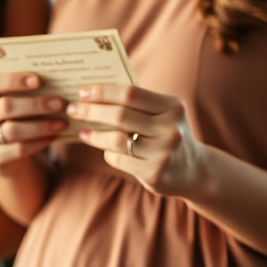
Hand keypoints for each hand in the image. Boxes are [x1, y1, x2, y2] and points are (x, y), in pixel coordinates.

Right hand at [0, 72, 67, 172]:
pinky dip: (38, 143)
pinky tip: (53, 137)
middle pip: (4, 107)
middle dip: (35, 105)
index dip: (15, 80)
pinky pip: (17, 149)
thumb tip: (52, 78)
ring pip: (12, 130)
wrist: (3, 149)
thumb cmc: (13, 116)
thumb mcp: (12, 100)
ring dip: (41, 126)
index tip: (40, 80)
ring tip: (62, 123)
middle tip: (60, 103)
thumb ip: (23, 90)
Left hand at [69, 83, 208, 195]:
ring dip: (94, 135)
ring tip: (82, 132)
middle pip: (120, 116)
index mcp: (172, 107)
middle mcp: (171, 130)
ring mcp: (164, 153)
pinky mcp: (155, 174)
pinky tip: (105, 149)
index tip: (82, 91)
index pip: (130, 93)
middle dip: (91, 111)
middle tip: (73, 110)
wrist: (194, 171)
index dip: (102, 92)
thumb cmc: (166, 133)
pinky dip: (108, 153)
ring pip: (116, 140)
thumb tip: (92, 94)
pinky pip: (119, 159)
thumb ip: (135, 103)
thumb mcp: (161, 114)